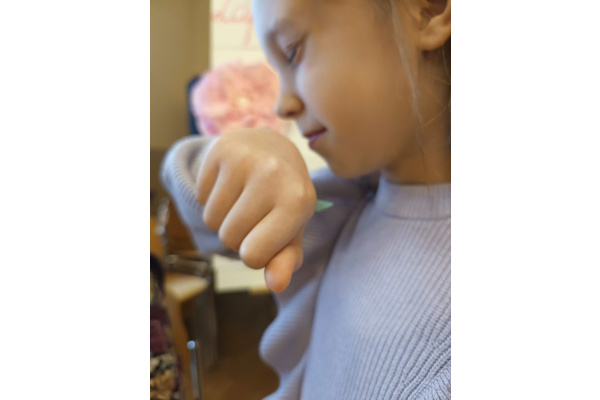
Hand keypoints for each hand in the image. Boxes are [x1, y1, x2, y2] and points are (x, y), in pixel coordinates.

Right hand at [196, 128, 316, 291]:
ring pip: (211, 220)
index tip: (266, 235)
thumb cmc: (284, 197)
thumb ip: (285, 260)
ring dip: (222, 219)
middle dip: (237, 236)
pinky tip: (230, 184)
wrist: (273, 147)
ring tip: (242, 198)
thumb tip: (276, 284)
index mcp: (298, 201)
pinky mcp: (221, 149)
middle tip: (254, 213)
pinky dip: (210, 198)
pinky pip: (200, 198)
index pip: (253, 256)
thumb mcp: (292, 229)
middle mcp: (272, 176)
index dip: (254, 254)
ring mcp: (245, 159)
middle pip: (229, 238)